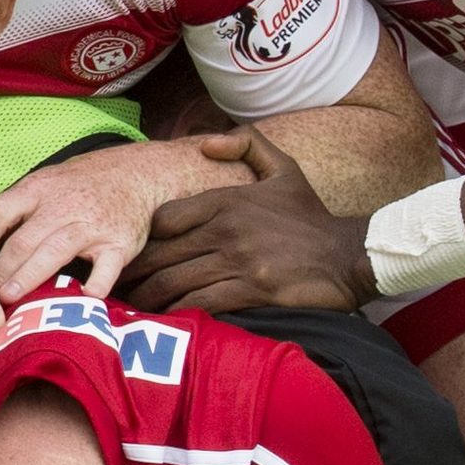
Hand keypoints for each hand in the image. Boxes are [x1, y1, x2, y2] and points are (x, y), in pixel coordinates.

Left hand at [0, 136, 257, 304]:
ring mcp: (91, 225)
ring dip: (30, 276)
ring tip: (11, 299)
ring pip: (55, 251)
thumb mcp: (38, 189)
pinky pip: (105, 268)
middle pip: (23, 240)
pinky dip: (95, 285)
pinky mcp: (118, 244)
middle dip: (0, 270)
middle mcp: (61, 205)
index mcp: (36, 189)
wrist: (135, 174)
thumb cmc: (78, 186)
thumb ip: (2, 217)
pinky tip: (81, 300)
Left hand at [122, 130, 371, 313]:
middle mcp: (226, 230)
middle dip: (134, 275)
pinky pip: (201, 305)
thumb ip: (247, 144)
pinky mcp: (252, 291)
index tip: (132, 254)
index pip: (163, 219)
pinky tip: (166, 322)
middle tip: (116, 289)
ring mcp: (238, 262)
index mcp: (226, 200)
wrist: (348, 255)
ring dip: (149, 299)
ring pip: (175, 283)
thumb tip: (206, 143)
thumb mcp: (284, 168)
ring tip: (132, 309)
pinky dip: (179, 314)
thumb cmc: (310, 215)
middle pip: (161, 255)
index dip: (143, 238)